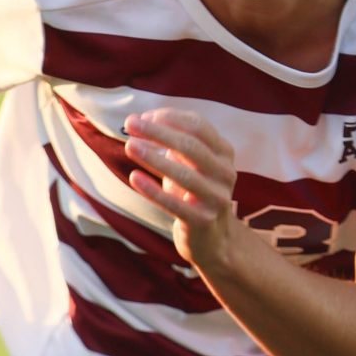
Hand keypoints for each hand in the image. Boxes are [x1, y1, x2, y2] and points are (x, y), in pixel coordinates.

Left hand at [124, 109, 238, 269]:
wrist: (213, 238)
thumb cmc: (193, 192)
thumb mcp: (189, 163)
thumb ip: (172, 141)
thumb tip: (138, 120)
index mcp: (224, 152)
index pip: (198, 125)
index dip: (169, 118)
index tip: (143, 117)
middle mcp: (225, 173)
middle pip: (191, 146)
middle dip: (158, 132)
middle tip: (130, 124)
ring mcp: (217, 198)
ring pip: (185, 175)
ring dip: (154, 158)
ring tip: (130, 146)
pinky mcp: (203, 221)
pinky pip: (175, 204)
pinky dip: (153, 190)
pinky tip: (134, 177)